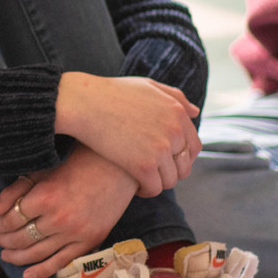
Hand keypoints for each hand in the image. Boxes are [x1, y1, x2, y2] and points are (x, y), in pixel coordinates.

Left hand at [0, 148, 138, 277]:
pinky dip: (42, 271)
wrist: (110, 172)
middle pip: (21, 238)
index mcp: (44, 197)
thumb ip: (10, 194)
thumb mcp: (38, 176)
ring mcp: (76, 233)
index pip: (10, 219)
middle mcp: (60, 218)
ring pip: (38, 253)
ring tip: (6, 253)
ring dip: (17, 256)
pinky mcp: (89, 242)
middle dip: (4, 240)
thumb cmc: (69, 171)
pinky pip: (61, 262)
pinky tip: (27, 273)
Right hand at [54, 73, 199, 196]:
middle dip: (169, 173)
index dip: (180, 158)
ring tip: (140, 179)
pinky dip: (145, 191)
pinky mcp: (143, 165)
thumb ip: (175, 96)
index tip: (163, 161)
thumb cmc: (110, 92)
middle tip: (150, 173)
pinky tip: (133, 186)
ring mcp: (160, 149)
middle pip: (184, 166)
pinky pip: (154, 188)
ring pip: (170, 180)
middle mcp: (175, 130)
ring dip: (157, 183)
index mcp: (177, 112)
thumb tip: (196, 112)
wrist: (81, 103)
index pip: (193, 146)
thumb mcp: (146, 86)